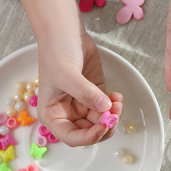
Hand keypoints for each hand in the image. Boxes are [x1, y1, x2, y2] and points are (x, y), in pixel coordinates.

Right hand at [3, 0, 122, 146]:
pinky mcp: (95, 94)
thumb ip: (85, 93)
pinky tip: (117, 95)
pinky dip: (115, 106)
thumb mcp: (67, 75)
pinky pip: (107, 109)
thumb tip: (104, 108)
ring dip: (112, 116)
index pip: (72, 137)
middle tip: (115, 113)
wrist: (65, 33)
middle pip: (89, 132)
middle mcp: (67, 113)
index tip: (103, 126)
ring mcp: (82, 104)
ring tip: (118, 101)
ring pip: (101, 122)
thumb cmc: (56, 53)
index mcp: (52, 115)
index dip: (89, 137)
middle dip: (104, 126)